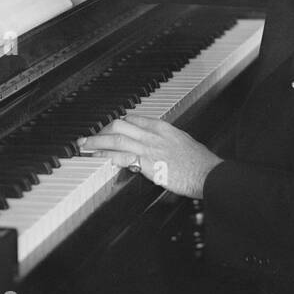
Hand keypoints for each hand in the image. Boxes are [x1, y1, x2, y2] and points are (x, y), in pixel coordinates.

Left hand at [78, 118, 221, 198]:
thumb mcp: (183, 143)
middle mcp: (153, 134)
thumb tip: (158, 147)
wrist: (208, 174)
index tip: (108, 130)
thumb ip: (167, 142)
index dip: (116, 124)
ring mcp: (149, 148)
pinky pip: (122, 157)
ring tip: (85, 146)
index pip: (133, 119)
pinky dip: (107, 156)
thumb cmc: (200, 163)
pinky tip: (98, 159)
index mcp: (162, 128)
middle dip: (102, 131)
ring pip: (116, 139)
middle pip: (120, 126)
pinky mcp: (147, 164)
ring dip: (97, 142)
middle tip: (90, 138)